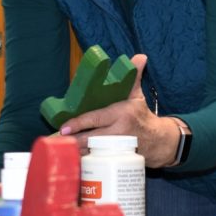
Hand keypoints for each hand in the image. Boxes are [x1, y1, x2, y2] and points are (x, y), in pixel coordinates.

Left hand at [60, 54, 177, 166]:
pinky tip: (73, 158)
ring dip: (76, 150)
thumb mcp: (137, 95)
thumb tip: (140, 56)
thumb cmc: (142, 116)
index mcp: (122, 113)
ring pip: (92, 150)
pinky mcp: (116, 158)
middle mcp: (120, 131)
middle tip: (57, 140)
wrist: (158, 141)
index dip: (79, 124)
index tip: (64, 128)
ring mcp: (118, 147)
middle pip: (92, 138)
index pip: (96, 119)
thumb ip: (134, 76)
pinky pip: (97, 159)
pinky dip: (85, 159)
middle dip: (74, 141)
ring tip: (61, 149)